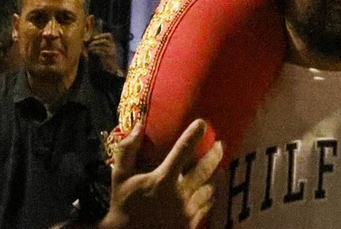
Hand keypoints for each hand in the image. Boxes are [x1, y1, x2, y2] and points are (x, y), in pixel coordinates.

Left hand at [84, 31, 124, 77]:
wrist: (111, 69)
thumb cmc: (105, 59)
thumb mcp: (103, 51)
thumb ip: (99, 45)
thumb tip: (90, 40)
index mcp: (112, 44)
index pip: (109, 35)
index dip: (102, 35)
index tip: (94, 37)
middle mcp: (113, 46)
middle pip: (106, 40)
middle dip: (97, 41)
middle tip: (90, 43)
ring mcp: (112, 51)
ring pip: (103, 46)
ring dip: (95, 46)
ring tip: (89, 48)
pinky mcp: (109, 56)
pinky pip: (102, 52)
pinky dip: (96, 51)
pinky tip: (92, 52)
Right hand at [101, 120, 223, 228]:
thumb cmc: (123, 207)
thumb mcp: (120, 178)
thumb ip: (127, 151)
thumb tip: (138, 127)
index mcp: (163, 180)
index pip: (183, 150)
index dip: (194, 134)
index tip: (202, 123)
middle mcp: (179, 195)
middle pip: (205, 169)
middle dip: (215, 154)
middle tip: (220, 144)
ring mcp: (187, 212)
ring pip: (209, 189)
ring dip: (214, 176)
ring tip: (218, 168)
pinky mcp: (191, 225)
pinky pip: (206, 207)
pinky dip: (209, 196)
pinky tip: (209, 191)